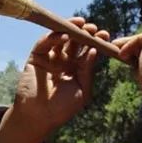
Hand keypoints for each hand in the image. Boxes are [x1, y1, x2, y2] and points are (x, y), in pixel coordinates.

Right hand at [0, 18, 107, 142]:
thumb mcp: (82, 89)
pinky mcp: (36, 57)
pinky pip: (45, 43)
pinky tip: (65, 36)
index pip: (88, 50)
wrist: (39, 117)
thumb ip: (87, 70)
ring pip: (60, 38)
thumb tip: (94, 51)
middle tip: (93, 28)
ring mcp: (50, 58)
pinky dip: (54, 37)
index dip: (96, 41)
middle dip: (85, 32)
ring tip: (81, 25)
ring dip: (70, 29)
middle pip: (75, 41)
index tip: (105, 35)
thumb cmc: (63, 108)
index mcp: (78, 68)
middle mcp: (64, 60)